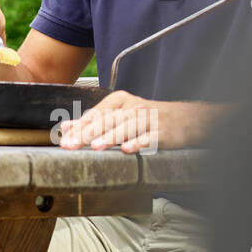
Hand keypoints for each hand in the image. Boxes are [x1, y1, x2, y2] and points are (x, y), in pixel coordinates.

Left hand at [57, 91, 221, 152]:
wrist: (187, 119)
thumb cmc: (150, 118)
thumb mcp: (121, 114)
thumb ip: (94, 120)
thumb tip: (67, 127)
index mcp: (120, 101)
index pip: (96, 113)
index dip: (79, 126)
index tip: (64, 138)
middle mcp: (133, 108)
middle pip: (107, 120)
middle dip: (87, 133)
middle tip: (72, 144)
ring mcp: (149, 120)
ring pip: (126, 128)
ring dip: (110, 137)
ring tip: (96, 146)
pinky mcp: (163, 132)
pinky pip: (149, 138)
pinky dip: (138, 144)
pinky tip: (127, 150)